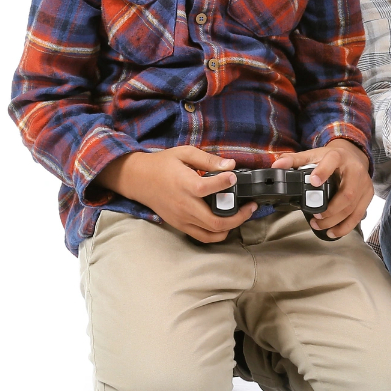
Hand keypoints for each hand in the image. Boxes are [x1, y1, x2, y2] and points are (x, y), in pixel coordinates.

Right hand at [95, 147, 256, 242]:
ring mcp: (182, 219)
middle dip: (240, 216)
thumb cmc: (162, 164)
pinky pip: (203, 236)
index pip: (207, 188)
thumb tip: (230, 164)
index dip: (225, 183)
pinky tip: (228, 223)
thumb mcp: (184, 153)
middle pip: (215, 221)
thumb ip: (208, 159)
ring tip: (243, 214)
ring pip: (212, 232)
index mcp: (184, 184)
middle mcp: (184, 205)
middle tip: (251, 206)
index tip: (235, 177)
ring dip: (232, 226)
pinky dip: (218, 234)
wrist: (138, 180)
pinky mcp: (180, 225)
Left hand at [271, 138, 372, 238]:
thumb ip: (295, 160)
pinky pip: (358, 215)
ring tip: (319, 226)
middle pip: (346, 194)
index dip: (324, 171)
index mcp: (339, 157)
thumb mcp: (314, 154)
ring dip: (335, 221)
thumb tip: (276, 166)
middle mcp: (355, 170)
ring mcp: (364, 184)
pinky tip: (333, 232)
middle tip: (315, 217)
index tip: (314, 181)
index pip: (332, 161)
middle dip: (330, 210)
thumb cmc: (332, 158)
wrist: (354, 156)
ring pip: (353, 208)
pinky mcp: (367, 195)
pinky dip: (345, 226)